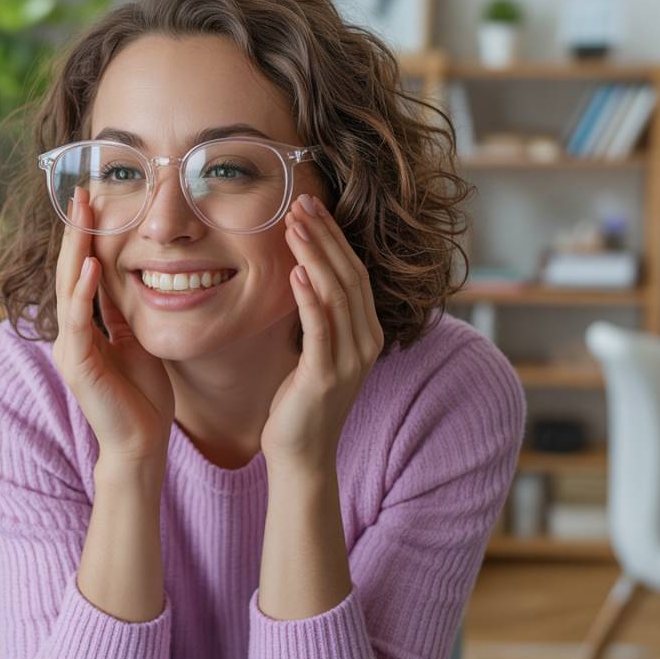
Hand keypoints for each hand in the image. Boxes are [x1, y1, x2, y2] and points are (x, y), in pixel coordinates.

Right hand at [52, 186, 174, 464]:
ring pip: (68, 287)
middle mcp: (69, 333)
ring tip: (82, 213)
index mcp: (83, 328)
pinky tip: (92, 264)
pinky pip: (79, 320)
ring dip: (76, 248)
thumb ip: (122, 312)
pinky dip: (84, 291)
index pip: (81, 271)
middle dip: (76, 231)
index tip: (93, 201)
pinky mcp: (78, 364)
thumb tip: (122, 276)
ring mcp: (69, 348)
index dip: (85, 237)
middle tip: (81, 192)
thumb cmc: (142, 396)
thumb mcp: (135, 340)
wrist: (141, 442)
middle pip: (70, 271)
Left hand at [261, 193, 384, 470]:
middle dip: (324, 236)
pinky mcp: (325, 376)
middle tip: (300, 203)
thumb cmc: (301, 402)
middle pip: (349, 276)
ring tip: (293, 226)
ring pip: (337, 295)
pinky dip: (309, 297)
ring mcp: (350, 360)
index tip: (311, 206)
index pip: (354, 273)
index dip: (334, 238)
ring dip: (314, 256)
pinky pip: (320, 328)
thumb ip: (319, 315)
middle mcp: (366, 342)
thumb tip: (304, 272)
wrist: (301, 455)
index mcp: (366, 332)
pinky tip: (295, 272)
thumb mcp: (315, 349)